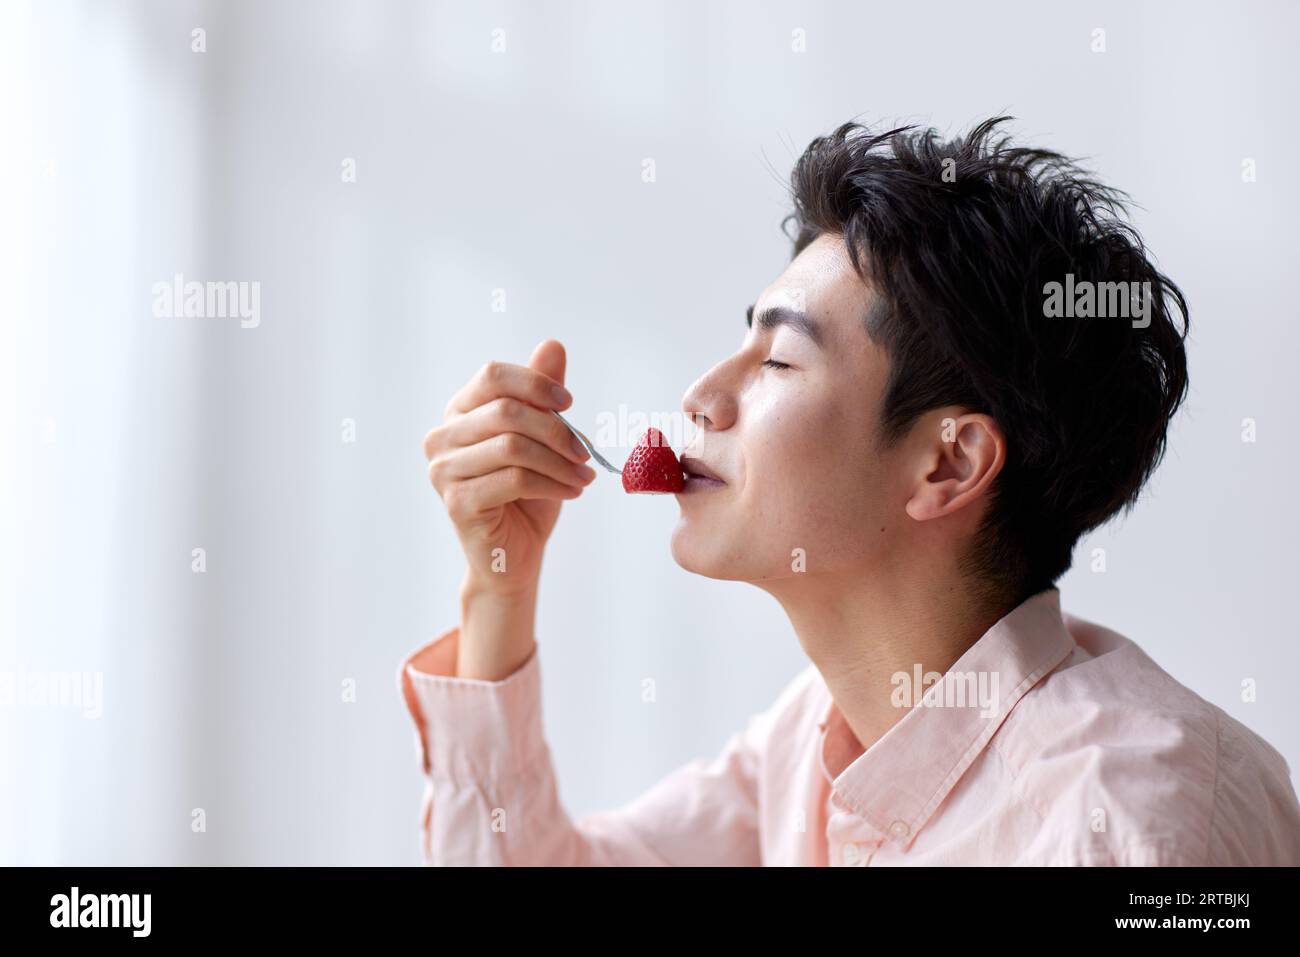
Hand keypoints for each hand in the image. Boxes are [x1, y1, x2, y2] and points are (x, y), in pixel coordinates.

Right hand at [424, 339, 595, 598]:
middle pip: (507, 411)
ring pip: (514, 447)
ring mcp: (443, 470)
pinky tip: (571, 492)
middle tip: (585, 452)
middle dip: (557, 430)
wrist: (512, 555)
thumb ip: (541, 395)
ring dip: (560, 462)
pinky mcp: (457, 502)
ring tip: (583, 476)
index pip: (493, 376)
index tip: (569, 403)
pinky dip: (552, 483)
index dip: (535, 383)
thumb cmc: (526, 494)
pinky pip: (514, 479)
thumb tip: (552, 345)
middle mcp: (442, 437)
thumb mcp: (541, 439)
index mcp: (459, 412)